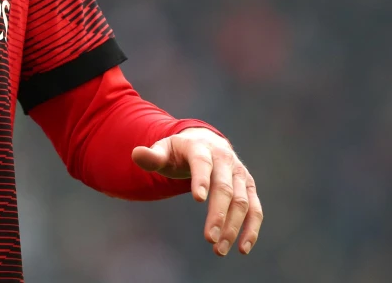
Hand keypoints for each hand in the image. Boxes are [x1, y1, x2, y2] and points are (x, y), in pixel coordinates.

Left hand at [132, 128, 262, 256]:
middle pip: (224, 187)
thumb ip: (151, 156)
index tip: (198, 199)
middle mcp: (224, 159)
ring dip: (233, 226)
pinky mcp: (249, 187)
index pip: (202, 163)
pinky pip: (255, 209)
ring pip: (242, 201)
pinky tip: (242, 248)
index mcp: (201, 147)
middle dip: (218, 214)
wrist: (205, 142)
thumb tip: (136, 154)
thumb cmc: (179, 151)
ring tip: (219, 249)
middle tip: (209, 239)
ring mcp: (239, 173)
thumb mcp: (163, 149)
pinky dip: (251, 228)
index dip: (200, 179)